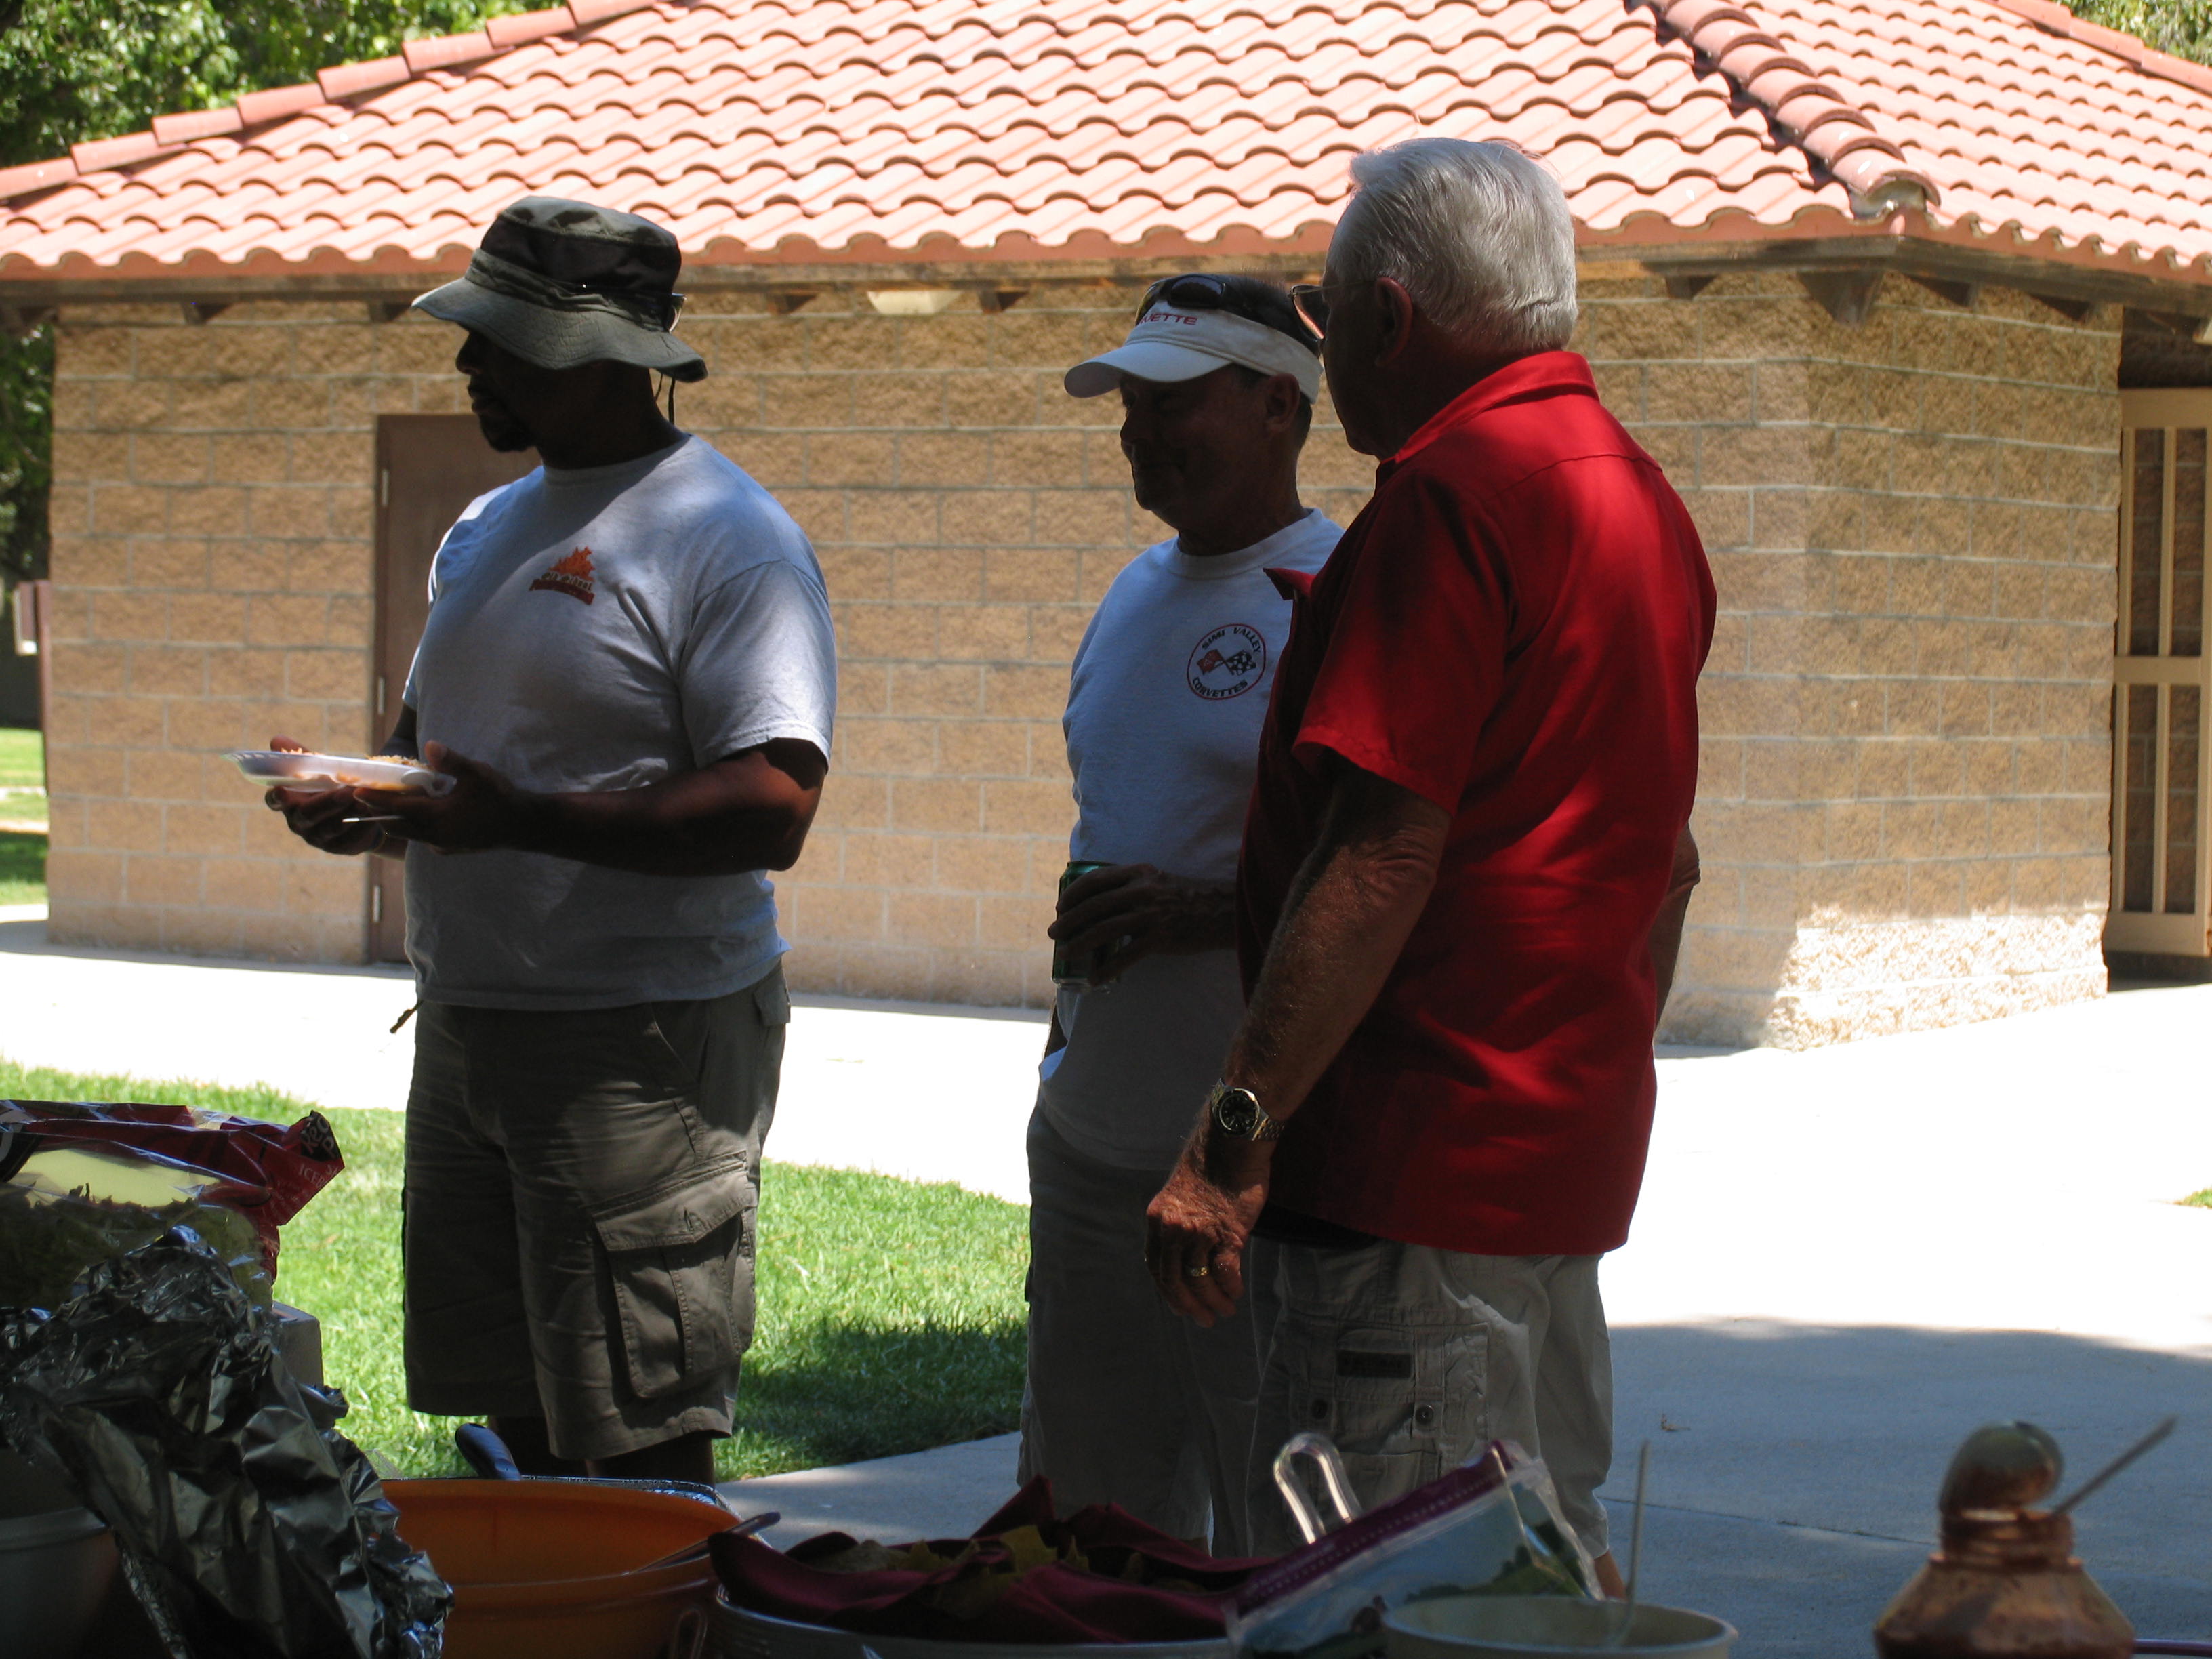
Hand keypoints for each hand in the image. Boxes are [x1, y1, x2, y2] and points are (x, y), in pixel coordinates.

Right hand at [263, 734, 385, 855]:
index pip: (274, 801)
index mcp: (290, 802)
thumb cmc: (330, 788)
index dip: (276, 797)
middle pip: (308, 814)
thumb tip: (276, 739)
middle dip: (326, 803)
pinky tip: (373, 814)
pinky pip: (351, 837)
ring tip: (363, 801)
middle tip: (345, 792)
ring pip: (332, 827)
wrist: (358, 813)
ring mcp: (319, 837)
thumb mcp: (317, 771)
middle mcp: (300, 822)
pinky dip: (362, 825)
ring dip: (348, 813)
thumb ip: (301, 757)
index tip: (281, 789)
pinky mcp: (341, 846)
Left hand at [358, 741, 535, 854]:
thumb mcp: (478, 773)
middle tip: (361, 799)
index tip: (355, 791)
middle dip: (378, 812)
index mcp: (436, 817)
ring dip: (396, 820)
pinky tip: (417, 816)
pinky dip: (414, 827)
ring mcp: (442, 844)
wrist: (523, 825)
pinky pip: (424, 838)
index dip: (375, 799)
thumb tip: (429, 744)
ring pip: (409, 833)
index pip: (397, 807)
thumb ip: (452, 761)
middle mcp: (434, 835)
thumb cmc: (501, 797)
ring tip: (384, 805)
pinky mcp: (450, 848)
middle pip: (396, 825)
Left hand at [1047, 864, 1233, 983]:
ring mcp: (1150, 915)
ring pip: (1104, 930)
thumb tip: (1098, 898)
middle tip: (1054, 933)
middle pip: (1094, 906)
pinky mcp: (1159, 939)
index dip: (1073, 894)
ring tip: (1065, 953)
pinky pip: (1125, 957)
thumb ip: (1131, 884)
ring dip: (1080, 943)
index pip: (1095, 880)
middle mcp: (1141, 891)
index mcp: (1138, 874)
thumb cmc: (1185, 897)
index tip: (1060, 907)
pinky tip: (1093, 978)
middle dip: (1068, 921)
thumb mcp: (1156, 880)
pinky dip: (1106, 969)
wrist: (1219, 912)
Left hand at [1144, 1124, 1271, 1326]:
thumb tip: (1183, 1256)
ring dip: (1213, 1301)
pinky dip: (1230, 1287)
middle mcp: (1173, 1229)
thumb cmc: (1212, 1167)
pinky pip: (1224, 1272)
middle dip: (1189, 1305)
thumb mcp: (1180, 1196)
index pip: (1156, 1268)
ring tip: (1225, 1310)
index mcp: (1158, 1220)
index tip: (1181, 1307)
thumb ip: (1178, 1224)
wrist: (1232, 1142)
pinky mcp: (1226, 1232)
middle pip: (1175, 1280)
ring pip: (1200, 1280)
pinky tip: (1236, 1293)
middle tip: (1205, 1320)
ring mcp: (1199, 1232)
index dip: (1168, 1292)